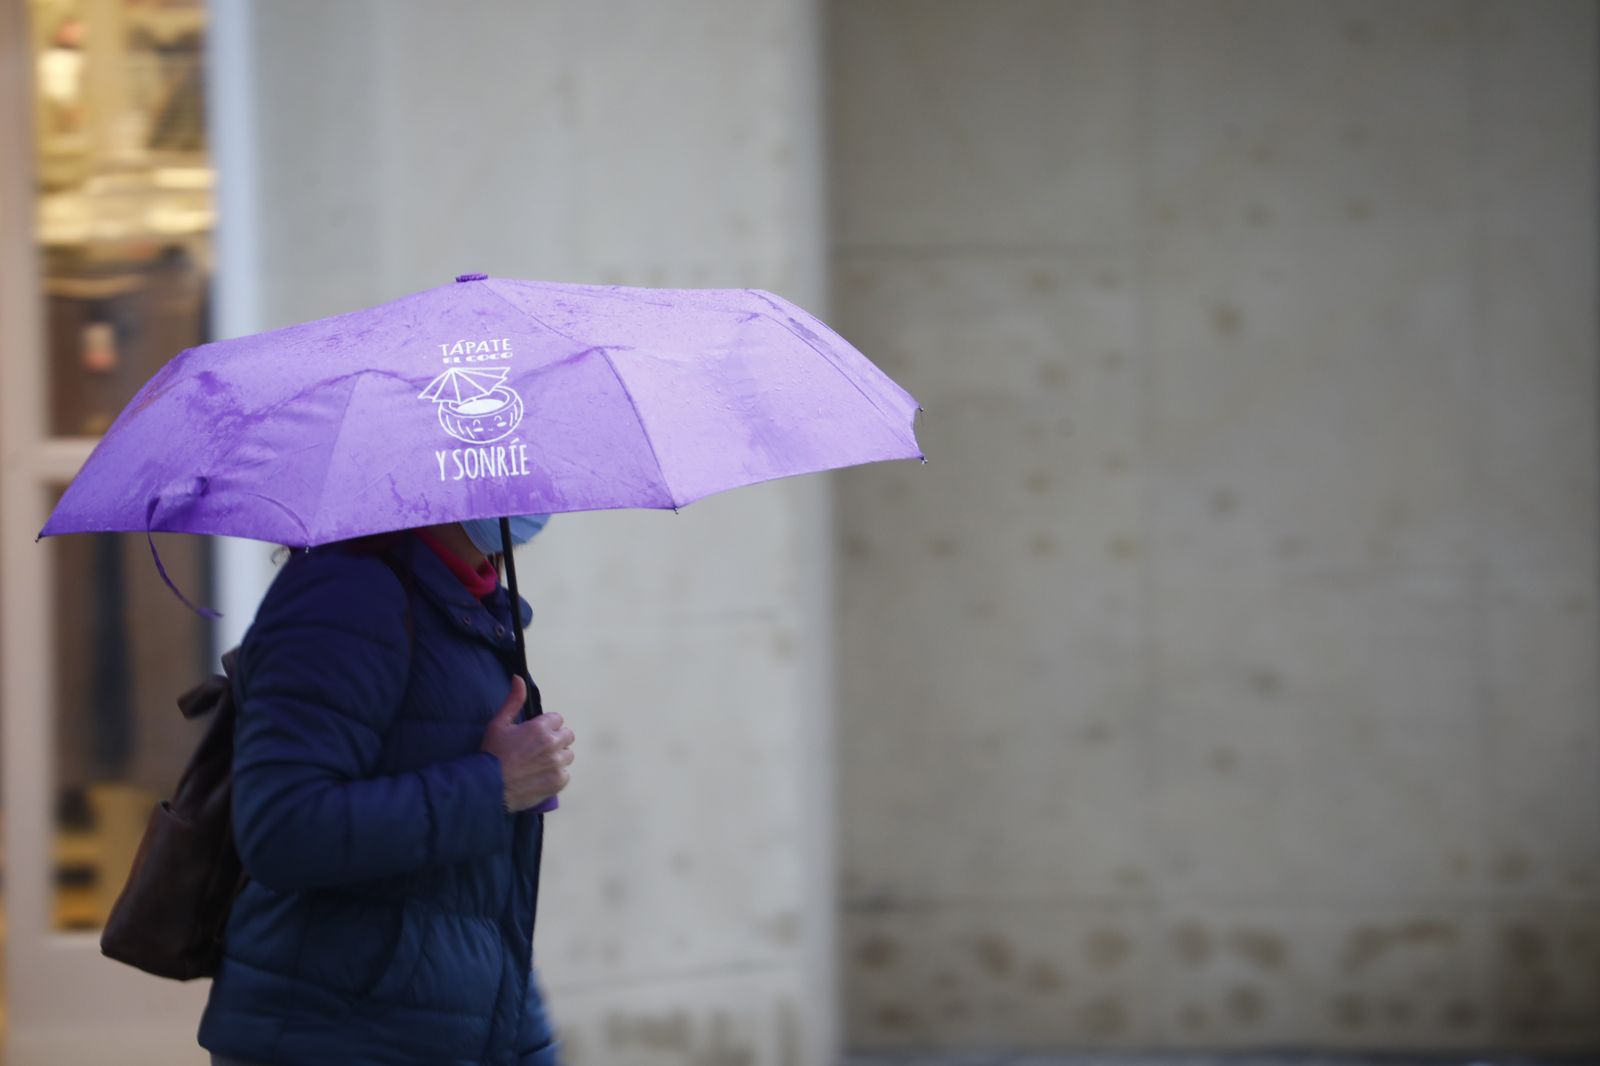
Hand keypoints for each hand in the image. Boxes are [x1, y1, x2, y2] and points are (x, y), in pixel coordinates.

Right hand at [480, 676, 575, 812]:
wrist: (488, 786)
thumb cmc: (492, 753)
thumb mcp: (499, 723)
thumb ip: (513, 701)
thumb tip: (519, 678)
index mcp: (540, 728)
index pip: (558, 719)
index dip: (546, 726)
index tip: (534, 734)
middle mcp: (552, 744)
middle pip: (567, 735)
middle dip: (555, 739)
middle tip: (538, 749)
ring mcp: (557, 764)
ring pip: (567, 755)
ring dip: (557, 757)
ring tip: (539, 763)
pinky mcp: (557, 782)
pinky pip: (566, 775)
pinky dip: (556, 776)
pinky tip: (541, 776)